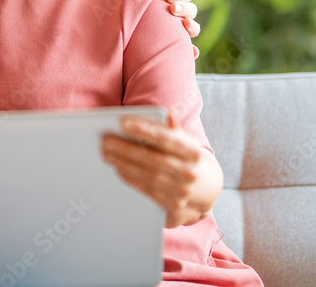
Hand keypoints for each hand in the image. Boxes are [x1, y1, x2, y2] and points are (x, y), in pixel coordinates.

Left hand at [101, 110, 222, 227]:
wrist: (208, 192)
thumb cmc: (191, 160)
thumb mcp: (188, 143)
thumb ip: (174, 129)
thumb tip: (167, 111)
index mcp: (193, 153)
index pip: (166, 139)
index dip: (144, 130)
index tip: (123, 122)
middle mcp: (189, 172)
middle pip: (153, 159)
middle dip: (127, 150)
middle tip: (106, 141)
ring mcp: (182, 191)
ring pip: (147, 176)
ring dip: (124, 164)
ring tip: (107, 154)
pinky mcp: (173, 204)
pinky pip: (147, 190)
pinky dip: (130, 178)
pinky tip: (118, 168)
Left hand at [147, 0, 200, 58]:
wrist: (130, 33)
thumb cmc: (143, 6)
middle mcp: (180, 15)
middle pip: (192, 10)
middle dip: (185, 8)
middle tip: (172, 9)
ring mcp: (179, 32)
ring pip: (193, 29)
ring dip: (192, 26)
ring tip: (185, 25)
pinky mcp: (175, 48)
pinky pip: (188, 52)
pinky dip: (192, 52)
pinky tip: (192, 52)